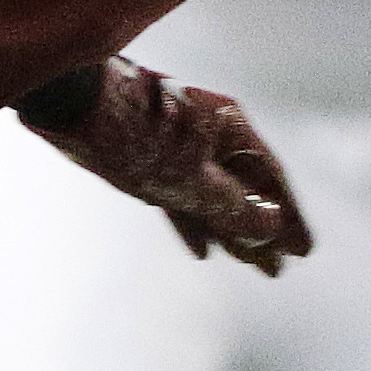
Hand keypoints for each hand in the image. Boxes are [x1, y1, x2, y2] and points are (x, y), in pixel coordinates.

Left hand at [22, 60, 310, 274]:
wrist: (67, 101)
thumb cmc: (129, 131)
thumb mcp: (185, 179)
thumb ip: (230, 206)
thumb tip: (271, 227)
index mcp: (230, 128)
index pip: (271, 180)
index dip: (288, 219)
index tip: (303, 251)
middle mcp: (211, 134)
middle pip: (246, 189)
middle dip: (261, 231)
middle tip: (277, 269)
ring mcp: (180, 144)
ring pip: (214, 194)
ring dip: (228, 230)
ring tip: (246, 264)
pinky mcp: (150, 155)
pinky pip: (183, 194)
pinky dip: (194, 220)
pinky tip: (200, 248)